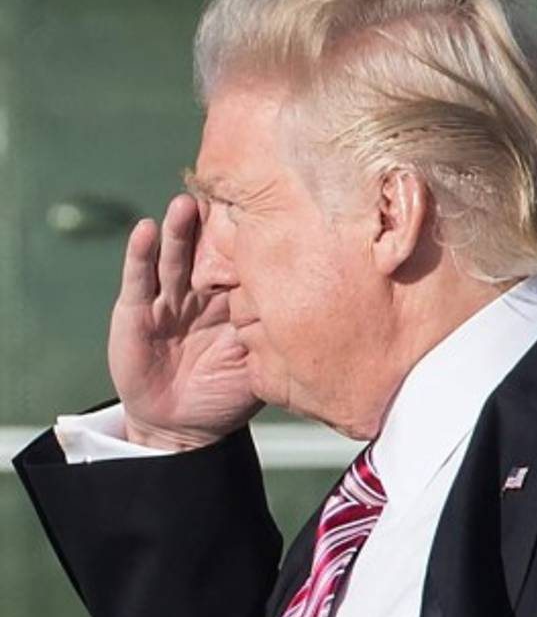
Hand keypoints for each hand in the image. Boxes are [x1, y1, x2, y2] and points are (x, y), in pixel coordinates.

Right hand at [108, 194, 261, 450]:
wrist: (184, 426)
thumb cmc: (228, 392)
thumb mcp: (261, 363)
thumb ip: (276, 336)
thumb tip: (319, 312)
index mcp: (236, 298)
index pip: (244, 257)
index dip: (252, 234)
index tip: (267, 204)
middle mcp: (202, 290)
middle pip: (208, 248)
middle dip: (215, 221)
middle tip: (226, 190)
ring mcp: (169, 298)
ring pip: (175, 256)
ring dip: (179, 229)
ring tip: (186, 204)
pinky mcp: (137, 312)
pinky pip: (139, 280)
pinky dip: (141, 255)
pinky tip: (145, 230)